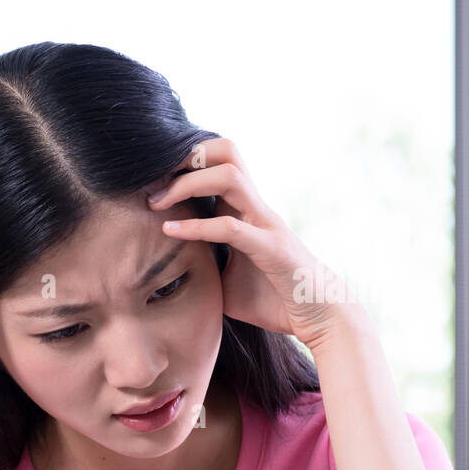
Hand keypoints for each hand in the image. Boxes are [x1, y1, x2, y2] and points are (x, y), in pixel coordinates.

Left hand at [146, 138, 352, 350]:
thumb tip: (161, 274)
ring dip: (187, 184)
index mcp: (244, 209)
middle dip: (186, 157)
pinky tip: (169, 231)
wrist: (318, 318)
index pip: (217, 162)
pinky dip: (196, 227)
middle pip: (227, 151)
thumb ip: (199, 266)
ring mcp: (265, 222)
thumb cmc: (272, 299)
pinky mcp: (271, 247)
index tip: (150, 180)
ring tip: (155, 203)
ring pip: (229, 176)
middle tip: (151, 182)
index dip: (184, 161)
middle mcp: (255, 207)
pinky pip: (230, 228)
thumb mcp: (223, 280)